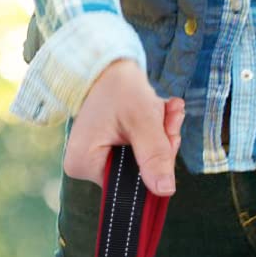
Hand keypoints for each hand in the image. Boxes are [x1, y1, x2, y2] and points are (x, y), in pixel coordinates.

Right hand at [64, 58, 185, 197]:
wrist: (110, 65)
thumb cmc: (118, 87)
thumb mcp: (141, 119)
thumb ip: (154, 155)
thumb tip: (165, 191)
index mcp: (83, 165)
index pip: (131, 184)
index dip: (157, 165)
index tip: (171, 136)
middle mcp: (87, 167)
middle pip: (140, 173)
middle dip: (162, 144)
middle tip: (171, 116)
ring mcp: (99, 159)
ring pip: (145, 161)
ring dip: (162, 135)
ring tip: (168, 108)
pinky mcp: (111, 150)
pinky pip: (141, 151)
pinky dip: (156, 132)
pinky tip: (163, 111)